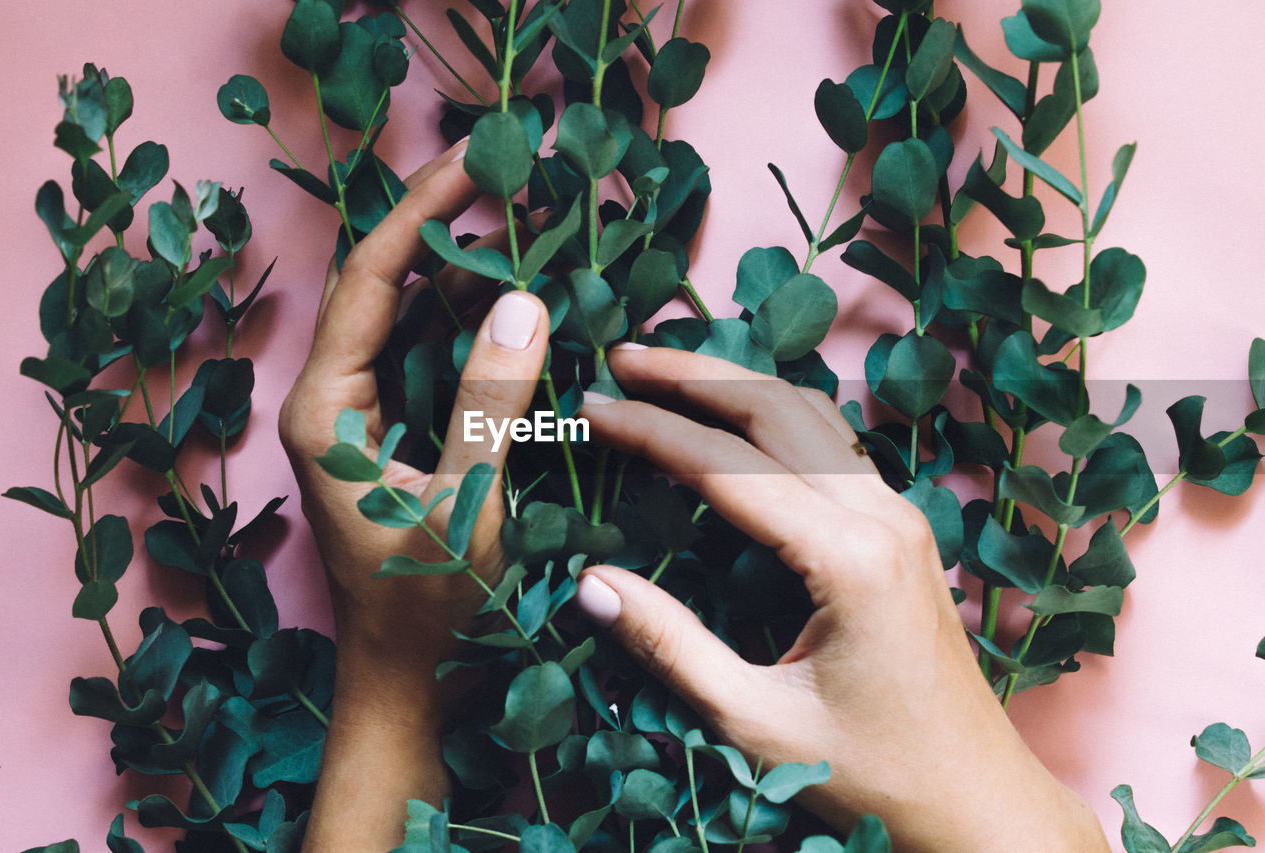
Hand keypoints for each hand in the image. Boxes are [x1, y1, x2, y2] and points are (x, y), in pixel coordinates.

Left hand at [278, 143, 550, 849]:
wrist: (406, 682)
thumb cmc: (427, 608)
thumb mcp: (465, 504)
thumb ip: (489, 403)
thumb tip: (521, 302)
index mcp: (327, 407)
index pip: (371, 280)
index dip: (423, 213)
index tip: (478, 161)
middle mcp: (336, 398)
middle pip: (388, 286)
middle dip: (449, 232)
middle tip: (520, 183)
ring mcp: (365, 415)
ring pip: (413, 319)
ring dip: (469, 277)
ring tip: (531, 230)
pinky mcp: (397, 434)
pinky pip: (434, 360)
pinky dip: (478, 328)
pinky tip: (524, 308)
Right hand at [575, 346, 1107, 852]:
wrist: (974, 799)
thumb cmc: (870, 772)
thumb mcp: (756, 722)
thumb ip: (669, 647)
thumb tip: (588, 585)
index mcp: (850, 558)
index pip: (728, 467)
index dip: (651, 430)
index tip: (591, 408)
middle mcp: (883, 516)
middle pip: (776, 408)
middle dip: (692, 376)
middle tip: (619, 358)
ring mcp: (899, 514)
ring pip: (808, 412)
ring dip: (733, 384)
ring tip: (663, 370)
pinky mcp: (899, 527)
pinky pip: (830, 442)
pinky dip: (770, 413)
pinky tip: (730, 417)